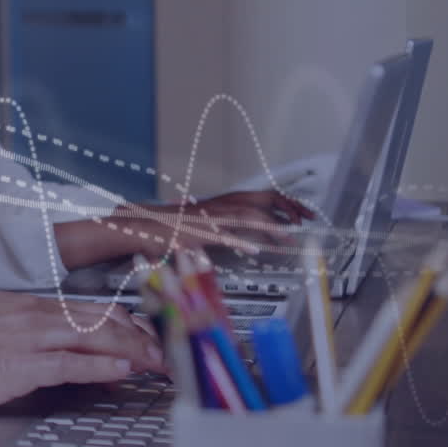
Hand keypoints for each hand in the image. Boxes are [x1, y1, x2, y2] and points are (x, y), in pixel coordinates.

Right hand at [0, 295, 164, 410]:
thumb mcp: (2, 336)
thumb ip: (41, 343)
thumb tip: (77, 357)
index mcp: (34, 309)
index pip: (97, 311)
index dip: (134, 324)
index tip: (158, 337)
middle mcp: (37, 317)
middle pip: (106, 321)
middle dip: (146, 337)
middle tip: (174, 353)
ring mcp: (29, 339)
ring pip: (95, 337)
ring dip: (135, 350)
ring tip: (163, 362)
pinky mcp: (19, 364)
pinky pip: (69, 363)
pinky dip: (101, 366)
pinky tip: (122, 370)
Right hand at [119, 189, 313, 254]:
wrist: (140, 226)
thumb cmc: (167, 230)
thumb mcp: (200, 230)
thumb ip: (222, 236)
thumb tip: (243, 243)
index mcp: (220, 205)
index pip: (258, 197)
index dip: (284, 202)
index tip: (303, 211)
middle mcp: (217, 207)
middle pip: (258, 201)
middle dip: (286, 208)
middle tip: (307, 219)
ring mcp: (207, 219)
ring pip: (245, 216)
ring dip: (269, 226)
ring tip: (288, 236)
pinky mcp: (197, 233)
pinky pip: (222, 236)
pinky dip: (239, 242)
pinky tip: (253, 249)